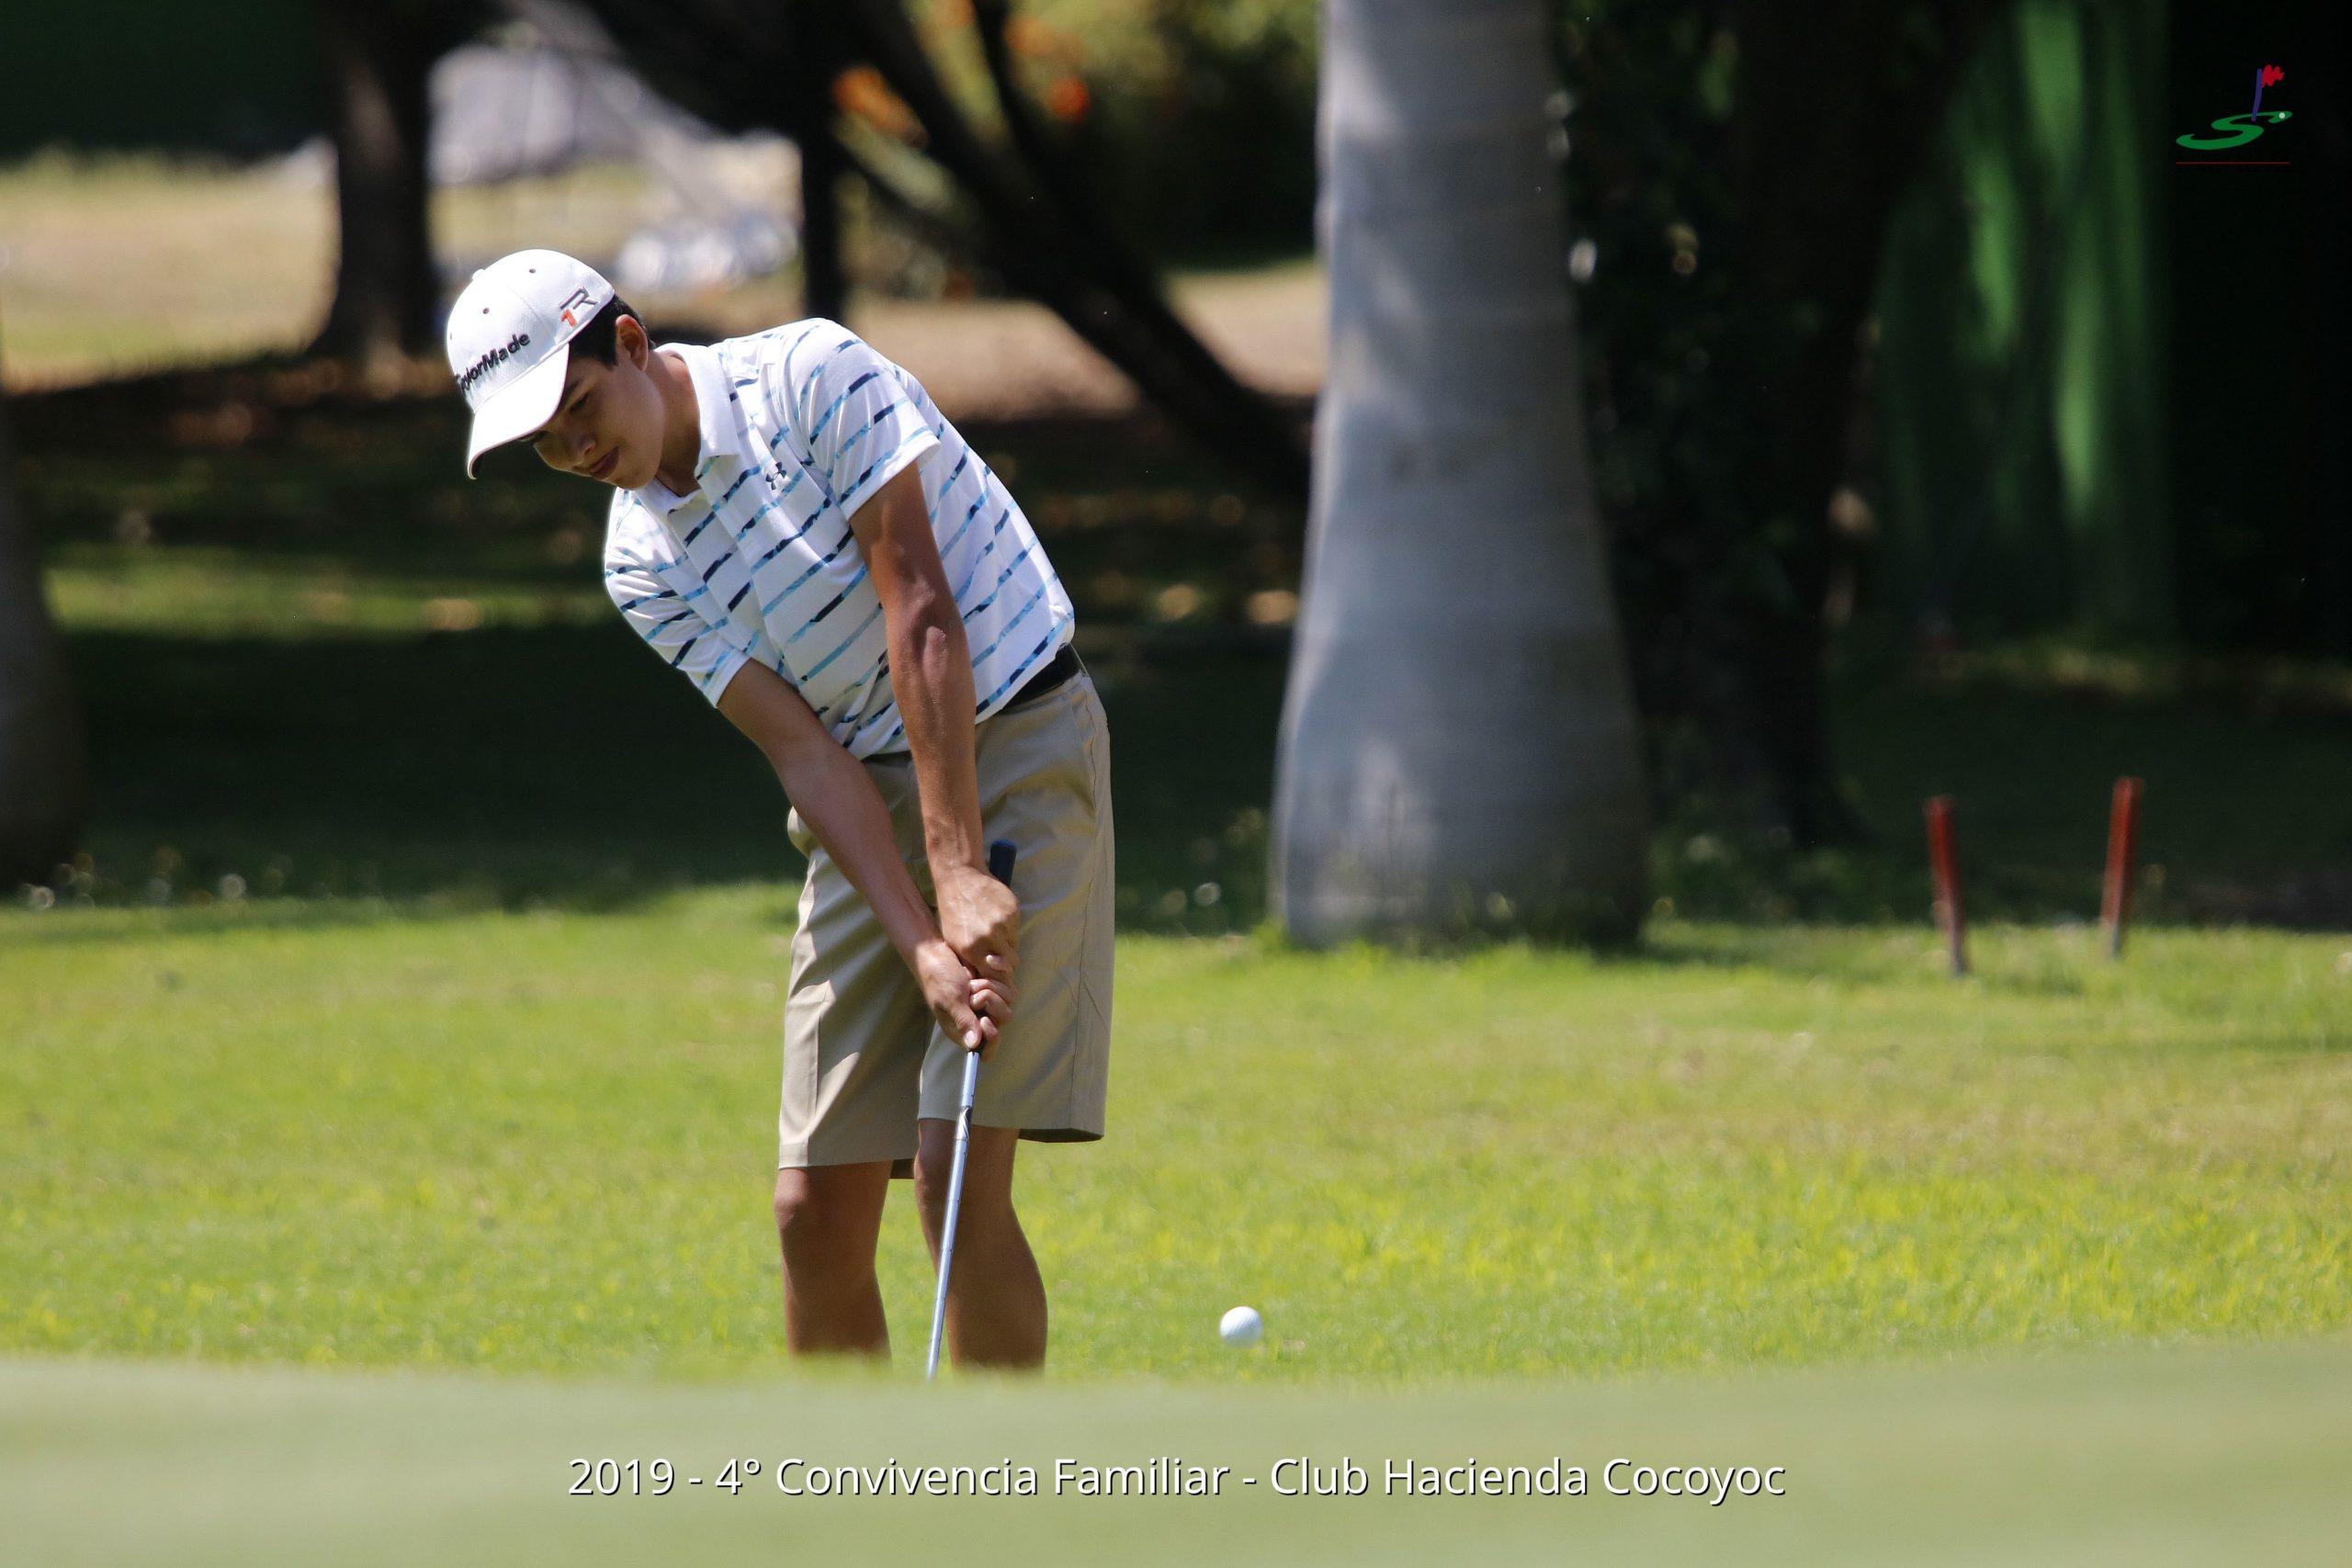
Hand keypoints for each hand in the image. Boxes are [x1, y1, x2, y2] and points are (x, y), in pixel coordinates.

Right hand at [912, 938, 1017, 1059]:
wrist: (936, 952)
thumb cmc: (937, 978)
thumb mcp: (949, 999)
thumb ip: (963, 1020)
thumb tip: (973, 1045)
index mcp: (963, 1030)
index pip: (986, 1050)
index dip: (992, 1039)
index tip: (985, 1020)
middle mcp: (978, 1020)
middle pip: (1002, 1021)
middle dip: (989, 1002)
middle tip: (972, 992)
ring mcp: (988, 1005)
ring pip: (1008, 1003)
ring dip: (991, 988)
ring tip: (972, 982)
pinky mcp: (994, 989)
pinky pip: (1008, 988)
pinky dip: (995, 978)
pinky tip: (978, 973)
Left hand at [933, 860, 1020, 988]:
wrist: (960, 878)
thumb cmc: (952, 911)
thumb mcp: (953, 940)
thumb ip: (969, 960)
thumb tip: (984, 978)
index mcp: (972, 949)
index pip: (995, 975)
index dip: (998, 976)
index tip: (997, 974)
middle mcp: (990, 938)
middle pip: (1011, 962)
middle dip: (1006, 960)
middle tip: (997, 953)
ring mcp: (1004, 923)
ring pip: (1015, 944)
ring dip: (1007, 942)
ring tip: (993, 930)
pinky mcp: (1013, 910)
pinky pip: (1016, 927)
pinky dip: (1009, 926)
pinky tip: (996, 917)